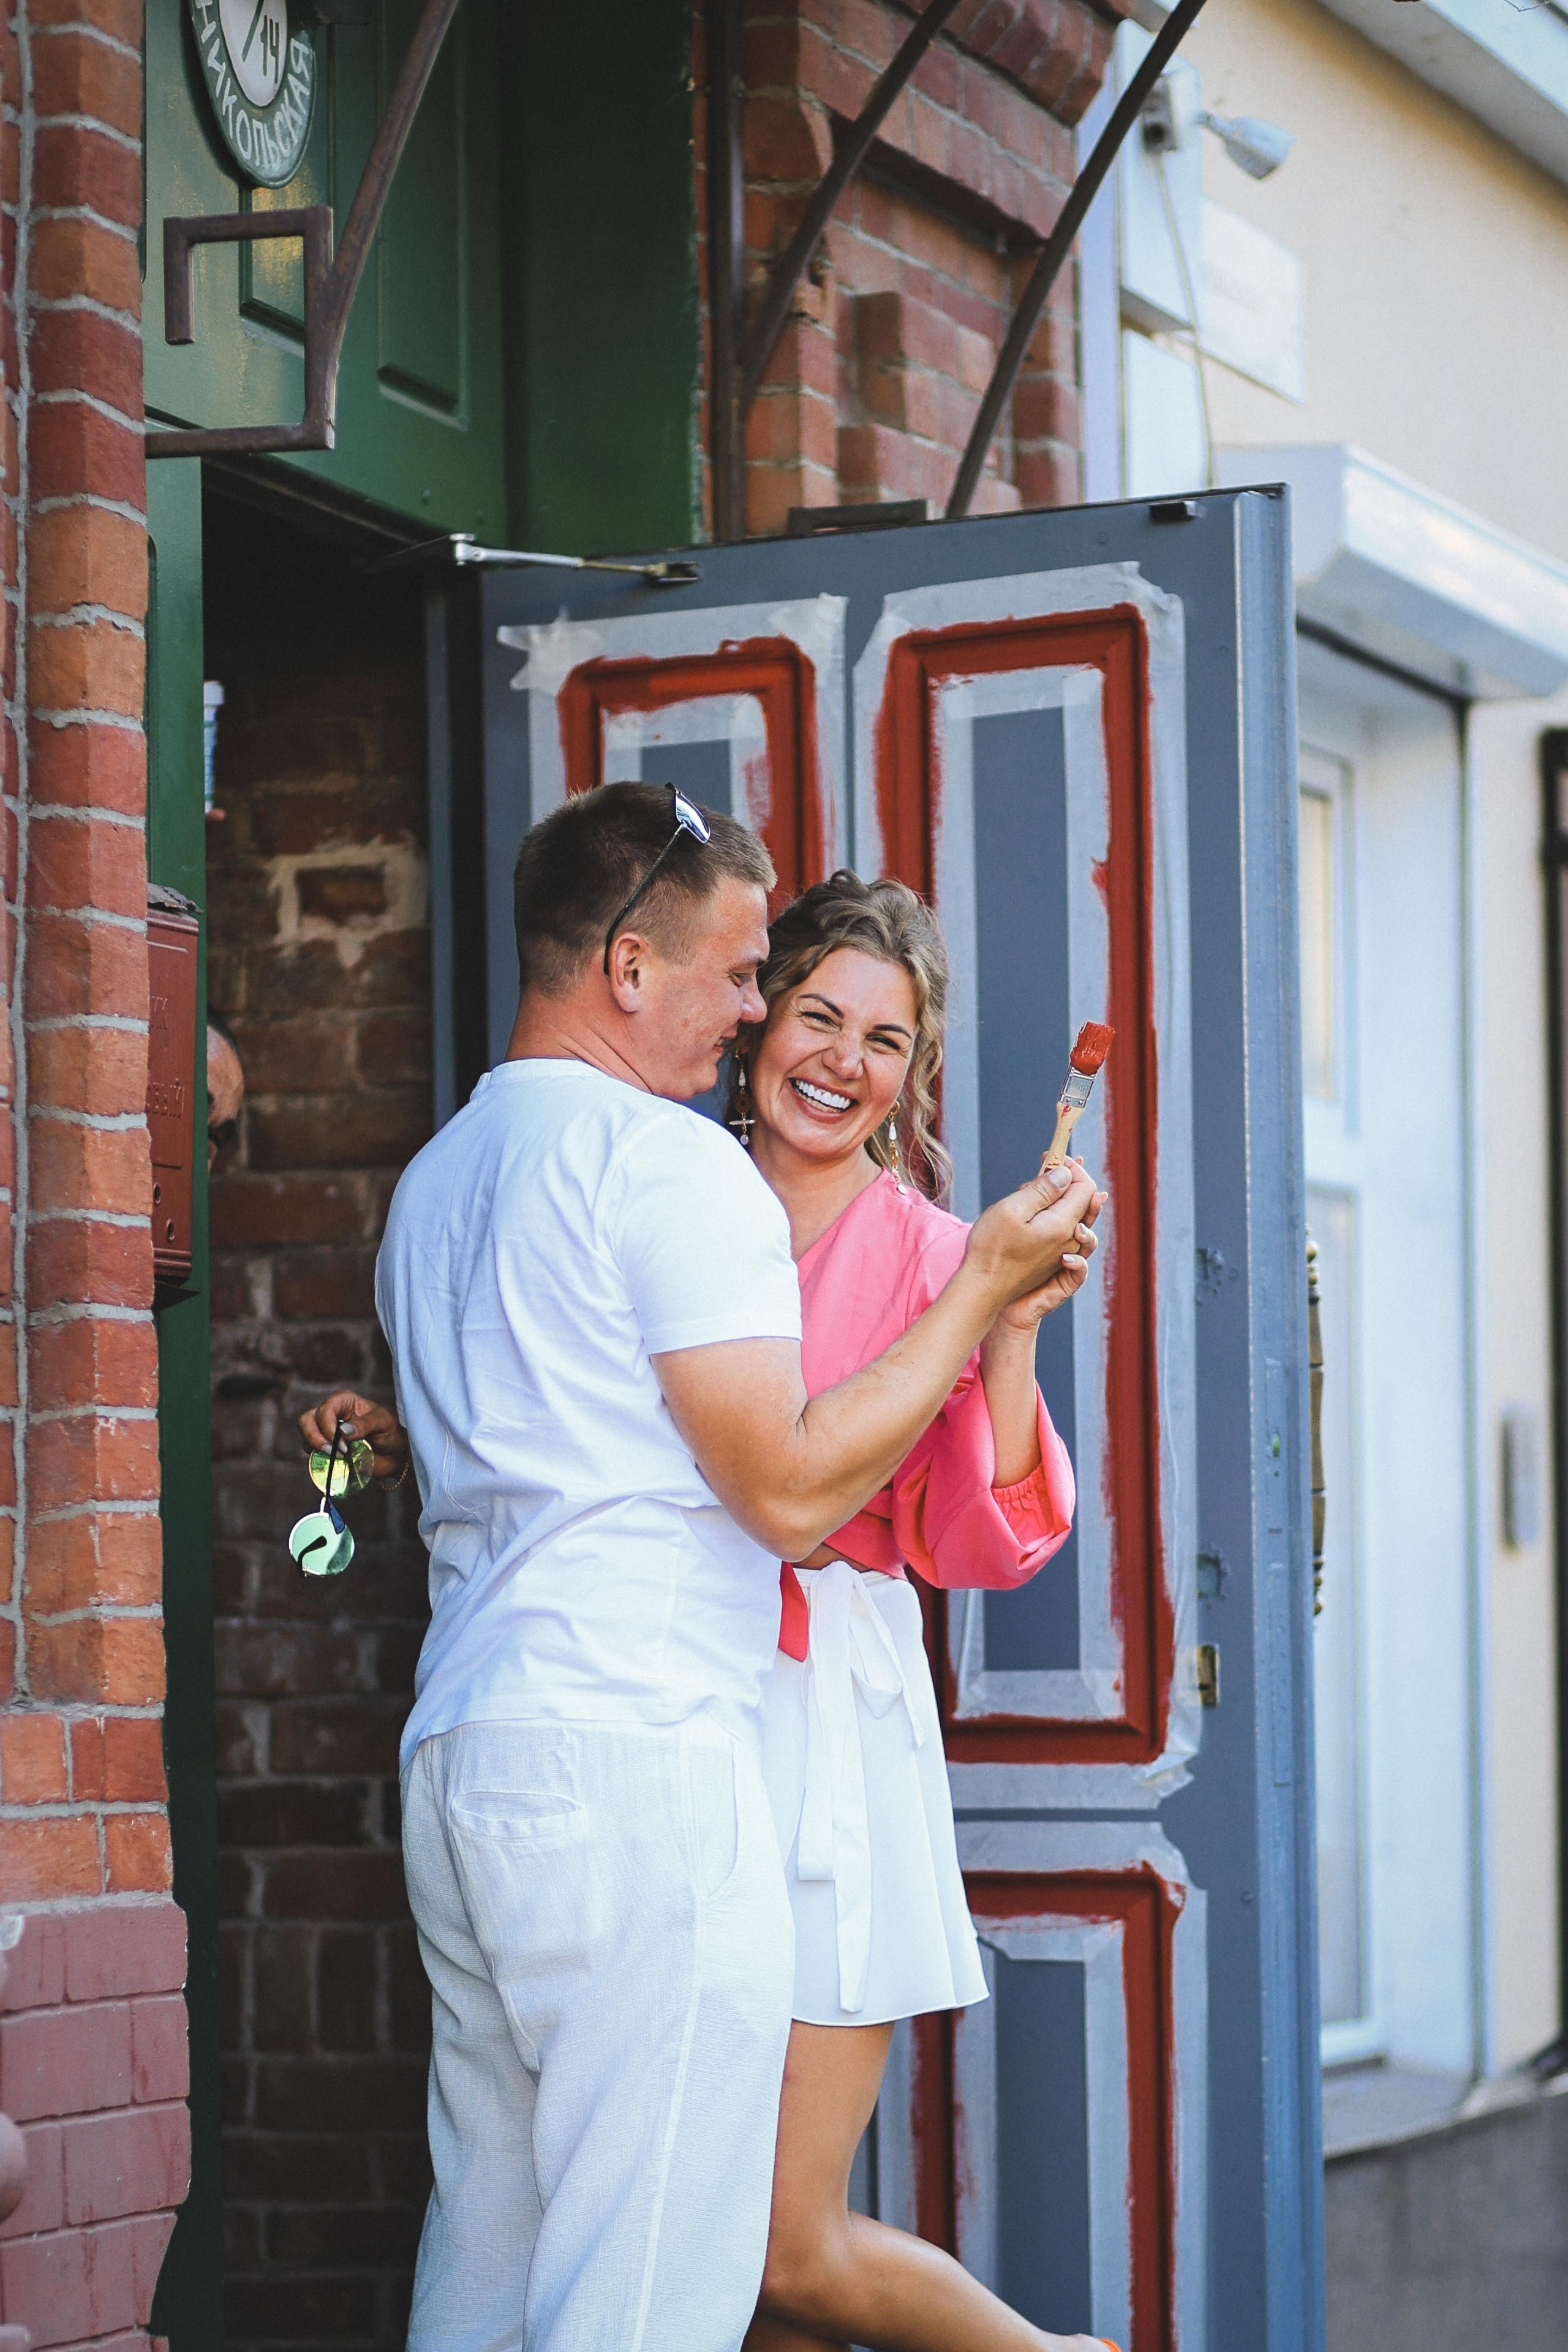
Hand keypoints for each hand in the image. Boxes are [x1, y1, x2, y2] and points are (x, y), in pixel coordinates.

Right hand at [297, 1389, 408, 1483]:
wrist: (394, 1454)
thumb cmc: (390, 1432)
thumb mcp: (383, 1423)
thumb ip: (365, 1424)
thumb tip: (343, 1431)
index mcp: (344, 1401)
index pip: (325, 1408)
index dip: (328, 1426)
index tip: (343, 1444)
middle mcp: (331, 1414)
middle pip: (306, 1420)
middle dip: (314, 1437)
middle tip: (333, 1452)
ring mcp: (326, 1432)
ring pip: (305, 1436)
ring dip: (316, 1450)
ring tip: (339, 1458)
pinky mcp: (326, 1449)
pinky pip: (312, 1453)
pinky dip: (319, 1460)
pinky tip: (337, 1464)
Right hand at [963, 1160, 1101, 1312]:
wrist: (983, 1288)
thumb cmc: (991, 1248)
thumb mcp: (1012, 1209)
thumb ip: (1043, 1190)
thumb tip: (1066, 1174)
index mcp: (1063, 1225)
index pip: (1085, 1186)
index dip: (1070, 1166)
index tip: (1049, 1157)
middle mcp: (1070, 1240)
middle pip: (1084, 1200)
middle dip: (1067, 1179)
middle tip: (1042, 1168)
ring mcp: (1063, 1252)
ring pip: (1074, 1215)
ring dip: (1059, 1196)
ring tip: (1033, 1188)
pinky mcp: (1053, 1259)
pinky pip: (1065, 1230)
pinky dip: (1055, 1213)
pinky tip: (1034, 1210)